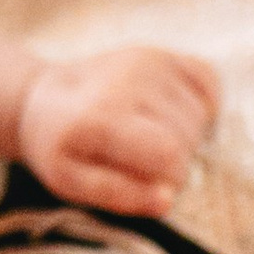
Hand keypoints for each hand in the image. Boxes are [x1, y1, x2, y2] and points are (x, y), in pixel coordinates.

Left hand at [15, 46, 220, 221]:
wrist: (45, 97)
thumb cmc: (60, 146)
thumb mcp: (69, 180)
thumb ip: (117, 195)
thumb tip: (167, 201)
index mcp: (101, 115)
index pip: (169, 154)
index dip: (171, 180)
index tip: (151, 183)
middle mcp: (129, 78)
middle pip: (188, 137)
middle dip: (175, 160)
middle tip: (140, 159)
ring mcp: (150, 60)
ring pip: (200, 115)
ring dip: (186, 135)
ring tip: (147, 136)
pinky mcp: (164, 52)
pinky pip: (209, 81)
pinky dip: (200, 104)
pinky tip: (168, 113)